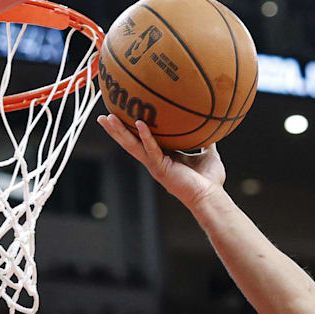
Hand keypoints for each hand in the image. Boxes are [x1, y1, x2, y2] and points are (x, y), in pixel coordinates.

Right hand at [97, 115, 225, 207]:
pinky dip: (145, 136)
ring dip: (120, 132)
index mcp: (162, 158)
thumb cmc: (209, 180)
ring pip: (133, 146)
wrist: (211, 196)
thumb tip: (211, 125)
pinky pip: (152, 149)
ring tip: (108, 118)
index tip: (120, 118)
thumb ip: (206, 140)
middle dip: (115, 131)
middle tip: (102, 117)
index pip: (141, 142)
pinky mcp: (162, 168)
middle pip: (129, 143)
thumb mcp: (207, 153)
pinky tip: (140, 123)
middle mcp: (154, 162)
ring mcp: (156, 166)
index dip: (129, 131)